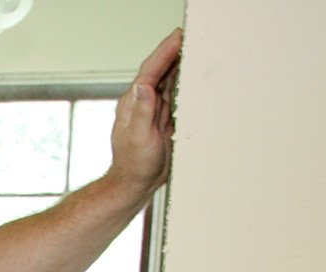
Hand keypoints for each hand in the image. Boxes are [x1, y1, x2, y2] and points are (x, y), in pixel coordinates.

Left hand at [104, 29, 181, 197]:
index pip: (150, 71)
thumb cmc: (134, 164)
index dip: (165, 52)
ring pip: (166, 79)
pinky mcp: (161, 118)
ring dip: (178, 62)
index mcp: (134, 103)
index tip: (179, 37)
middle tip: (189, 35)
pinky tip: (188, 74)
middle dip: (173, 51)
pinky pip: (172, 93)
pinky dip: (181, 80)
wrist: (135, 183)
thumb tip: (142, 85)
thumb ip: (141, 111)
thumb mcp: (139, 137)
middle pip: (159, 70)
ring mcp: (152, 110)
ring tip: (191, 47)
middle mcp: (142, 103)